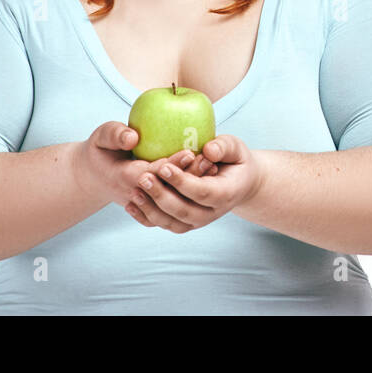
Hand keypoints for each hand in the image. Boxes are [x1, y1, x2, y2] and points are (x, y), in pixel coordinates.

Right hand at [71, 122, 218, 224]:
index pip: (151, 174)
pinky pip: (173, 204)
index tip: (189, 152)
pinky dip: (188, 194)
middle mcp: (136, 193)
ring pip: (172, 198)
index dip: (170, 165)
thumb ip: (115, 135)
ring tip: (213, 167)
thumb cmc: (101, 150)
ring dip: (192, 186)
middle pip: (167, 188)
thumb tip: (133, 137)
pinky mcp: (151, 205)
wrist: (94, 176)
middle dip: (188, 175)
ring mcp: (145, 202)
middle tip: (210, 160)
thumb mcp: (101, 137)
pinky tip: (206, 178)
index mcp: (123, 177)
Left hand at [126, 134, 264, 233]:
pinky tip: (131, 205)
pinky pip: (165, 225)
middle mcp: (213, 213)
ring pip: (172, 222)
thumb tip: (208, 150)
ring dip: (151, 209)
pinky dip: (147, 218)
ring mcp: (199, 221)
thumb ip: (224, 147)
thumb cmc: (235, 160)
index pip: (203, 192)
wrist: (240, 182)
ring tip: (135, 192)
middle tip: (143, 178)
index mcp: (226, 193)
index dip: (182, 182)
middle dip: (161, 196)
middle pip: (184, 211)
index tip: (163, 167)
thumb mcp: (235, 147)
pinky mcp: (186, 224)